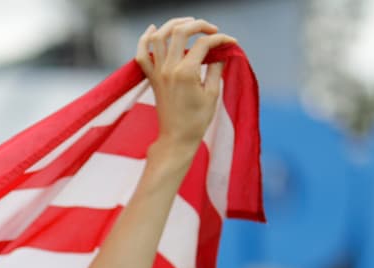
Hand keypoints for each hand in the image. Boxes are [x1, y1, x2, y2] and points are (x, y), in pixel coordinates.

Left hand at [135, 18, 237, 157]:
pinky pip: (141, 55)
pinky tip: (153, 29)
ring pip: (158, 37)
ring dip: (173, 25)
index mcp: (186, 73)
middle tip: (211, 29)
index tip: (231, 43)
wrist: (176, 138)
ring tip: (188, 24)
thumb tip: (222, 51)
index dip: (220, 39)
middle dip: (198, 24)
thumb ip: (216, 67)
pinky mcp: (152, 79)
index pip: (203, 43)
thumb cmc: (197, 120)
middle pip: (180, 32)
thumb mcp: (212, 93)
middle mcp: (168, 69)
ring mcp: (157, 73)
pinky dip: (144, 39)